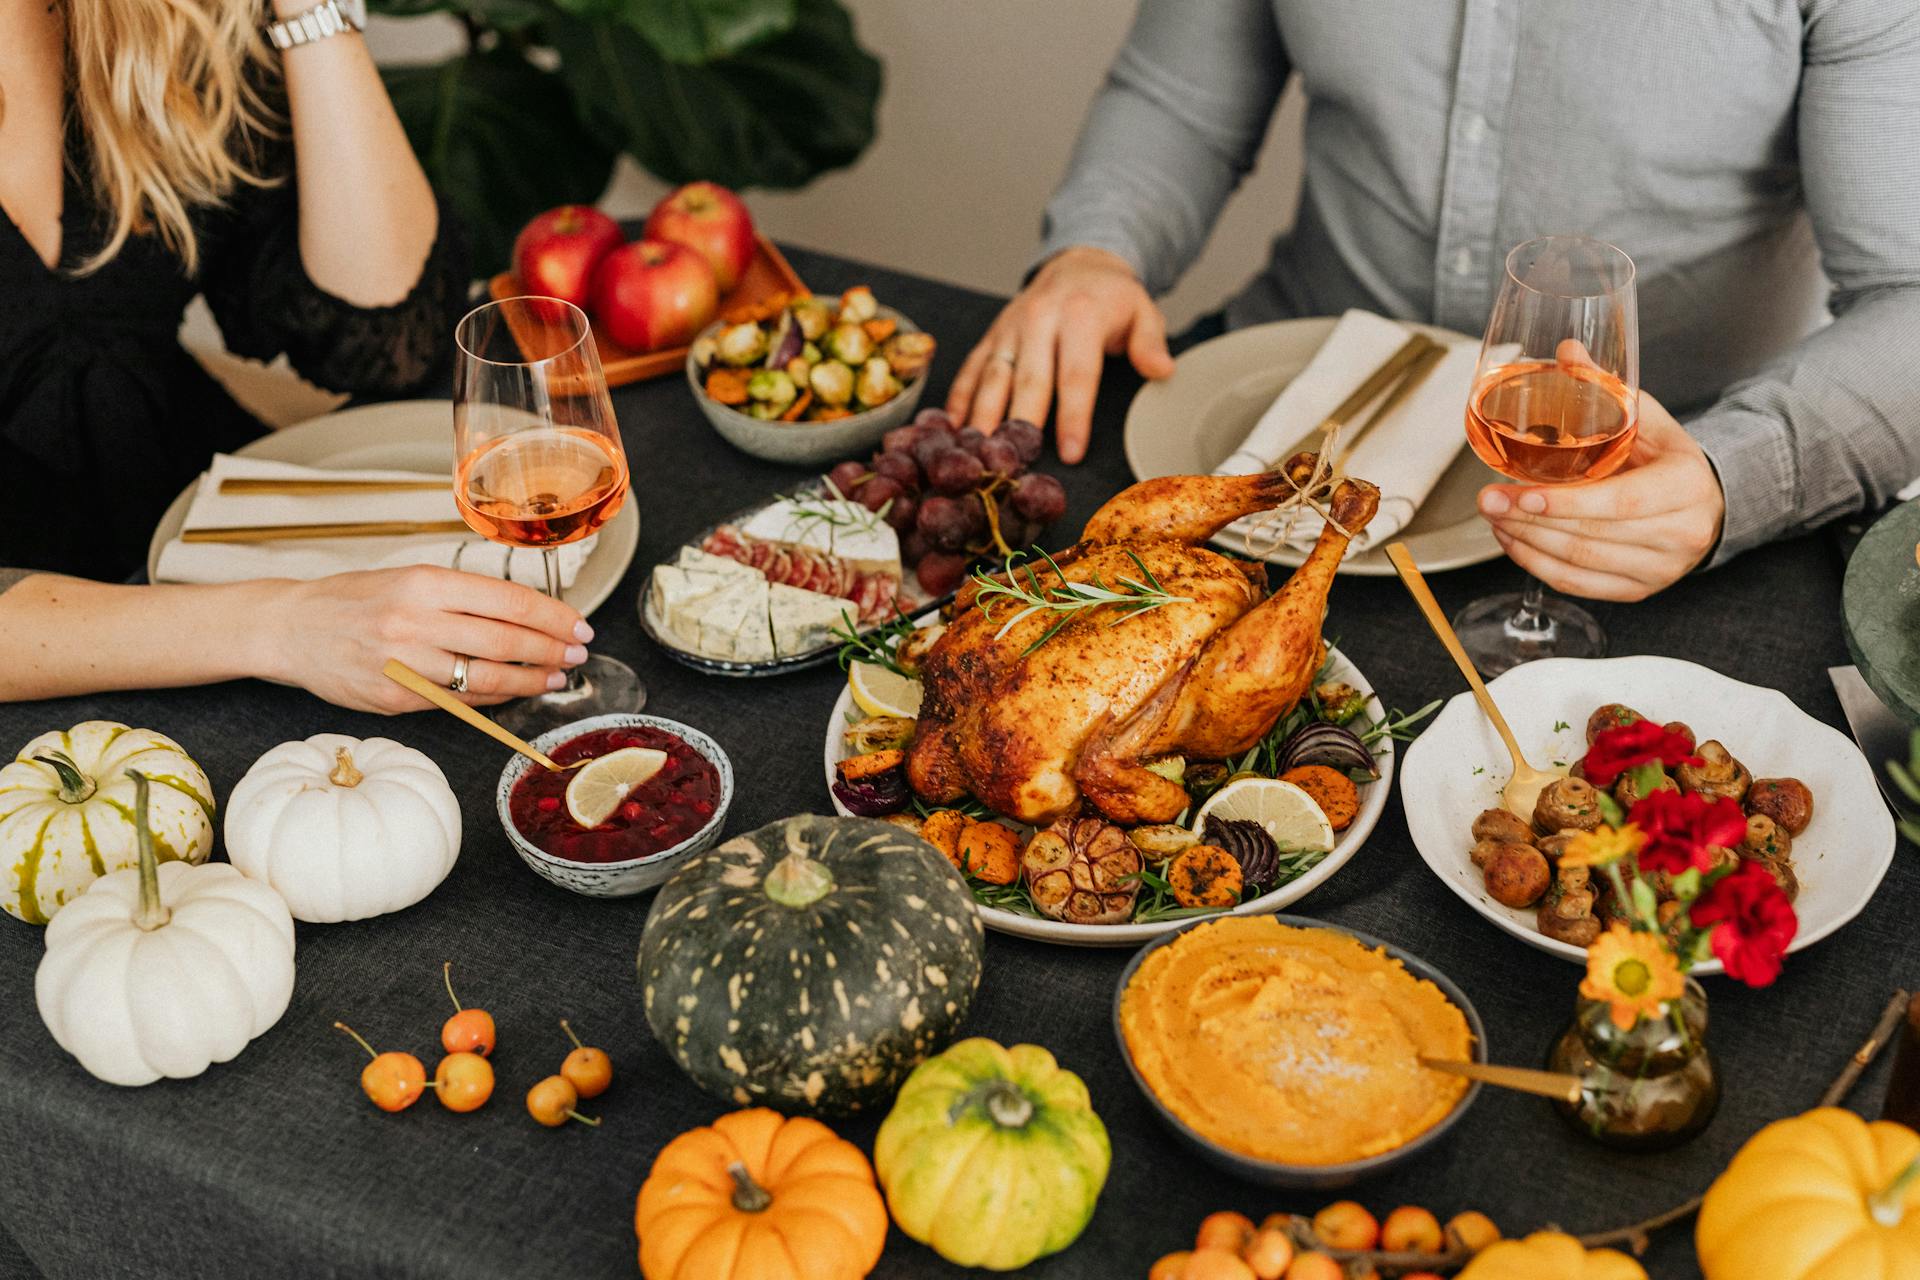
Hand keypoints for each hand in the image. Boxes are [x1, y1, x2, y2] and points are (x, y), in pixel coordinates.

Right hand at [260, 567, 593, 712]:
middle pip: (505, 641)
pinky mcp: (396, 698)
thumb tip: (524, 615)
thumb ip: (461, 597)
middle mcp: (416, 622)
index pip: (508, 601)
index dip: (552, 617)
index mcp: (424, 583)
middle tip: (577, 653)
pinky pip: (458, 701)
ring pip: (486, 678)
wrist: (290, 628)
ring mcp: (405, 664)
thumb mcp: (408, 578)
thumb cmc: (354, 599)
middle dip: (552, 649)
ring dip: (530, 680)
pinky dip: (491, 698)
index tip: (578, 625)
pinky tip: (511, 692)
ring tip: (555, 676)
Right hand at [946, 246, 1175, 462]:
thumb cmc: (1112, 299)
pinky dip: (959, 398)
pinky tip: (951, 427)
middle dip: (1021, 424)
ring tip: (976, 452)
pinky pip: (972, 369)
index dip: (1073, 417)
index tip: (1069, 453)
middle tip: (1014, 463)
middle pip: (1029, 381)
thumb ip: (1150, 342)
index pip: (1076, 375)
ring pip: (993, 377)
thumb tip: (1161, 370)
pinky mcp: (992, 336)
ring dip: (983, 416)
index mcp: (1080, 315)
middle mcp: (1039, 319)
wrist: (1078, 264)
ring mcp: (1010, 329)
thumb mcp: (1143, 312)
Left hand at [1477, 393, 1723, 601]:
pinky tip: (1512, 540)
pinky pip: (1577, 584)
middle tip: (1486, 499)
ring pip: (1578, 563)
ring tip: (1493, 516)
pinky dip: (1536, 564)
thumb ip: (1606, 388)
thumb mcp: (1649, 418)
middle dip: (1528, 520)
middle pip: (1590, 535)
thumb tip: (1564, 351)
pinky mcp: (1639, 591)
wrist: (1708, 505)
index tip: (1520, 493)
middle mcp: (1679, 535)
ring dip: (1525, 541)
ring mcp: (1660, 570)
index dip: (1566, 502)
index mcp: (1685, 487)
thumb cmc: (1669, 459)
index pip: (1620, 502)